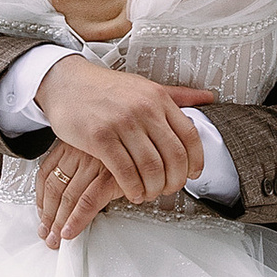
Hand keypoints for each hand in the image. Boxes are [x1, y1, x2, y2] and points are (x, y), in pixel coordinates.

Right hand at [33, 58, 214, 203]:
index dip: (195, 161)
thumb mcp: (145, 87)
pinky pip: (125, 172)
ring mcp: (122, 123)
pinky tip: (133, 193)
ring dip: (154, 188)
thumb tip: (209, 97)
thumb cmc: (106, 89)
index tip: (192, 174)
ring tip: (150, 193)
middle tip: (169, 189)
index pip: (189, 135)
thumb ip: (178, 95)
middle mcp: (143, 109)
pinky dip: (133, 188)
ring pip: (151, 168)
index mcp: (158, 98)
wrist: (67, 83)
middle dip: (175, 180)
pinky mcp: (100, 138)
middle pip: (173, 156)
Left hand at [34, 145, 126, 245]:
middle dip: (48, 216)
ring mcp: (94, 162)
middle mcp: (80, 151)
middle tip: (47, 235)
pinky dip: (77, 219)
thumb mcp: (102, 145)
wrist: (155, 125)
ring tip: (56, 240)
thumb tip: (75, 190)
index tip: (41, 216)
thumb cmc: (128, 136)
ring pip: (68, 196)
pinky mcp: (111, 175)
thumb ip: (89, 161)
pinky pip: (88, 201)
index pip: (46, 173)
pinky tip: (71, 232)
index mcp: (74, 143)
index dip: (40, 198)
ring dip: (59, 222)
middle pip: (54, 187)